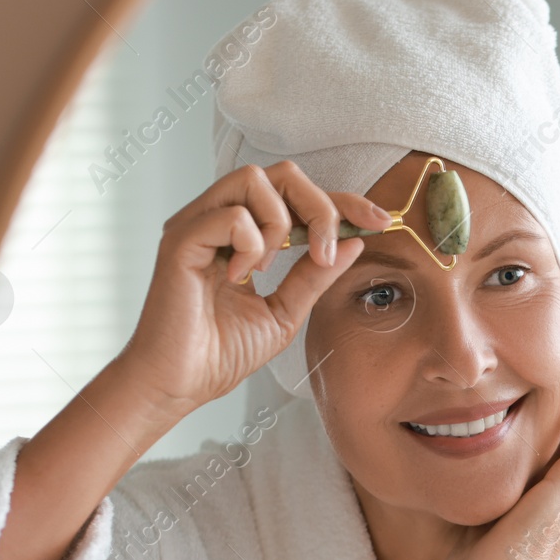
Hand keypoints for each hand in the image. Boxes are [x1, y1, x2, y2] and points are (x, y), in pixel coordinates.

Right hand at [116, 161, 392, 414]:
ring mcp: (196, 224)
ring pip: (253, 179)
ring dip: (281, 222)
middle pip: (280, 173)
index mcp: (241, 233)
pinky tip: (241, 276)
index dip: (341, 202)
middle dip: (319, 206)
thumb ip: (315, 276)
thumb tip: (356, 243)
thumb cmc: (220, 353)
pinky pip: (231, 215)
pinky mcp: (180, 240)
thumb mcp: (285, 312)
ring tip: (270, 267)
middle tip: (325, 252)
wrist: (179, 386)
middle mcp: (216, 218)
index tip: (380, 222)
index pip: (296, 195)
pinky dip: (251, 244)